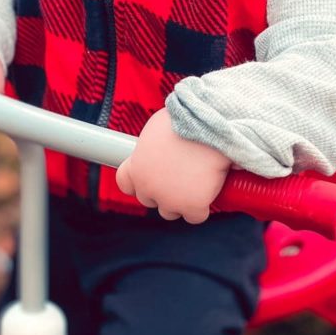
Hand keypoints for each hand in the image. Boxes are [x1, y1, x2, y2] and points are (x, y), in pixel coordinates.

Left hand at [115, 109, 230, 222]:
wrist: (210, 124)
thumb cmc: (187, 118)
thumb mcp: (159, 127)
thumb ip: (154, 144)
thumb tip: (163, 148)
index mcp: (136, 166)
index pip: (126, 183)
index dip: (137, 180)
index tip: (150, 173)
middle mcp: (148, 187)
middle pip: (149, 199)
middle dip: (162, 189)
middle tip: (180, 173)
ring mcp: (170, 200)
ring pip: (170, 211)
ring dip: (180, 201)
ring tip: (195, 182)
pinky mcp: (193, 206)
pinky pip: (195, 216)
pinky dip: (202, 207)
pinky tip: (208, 191)